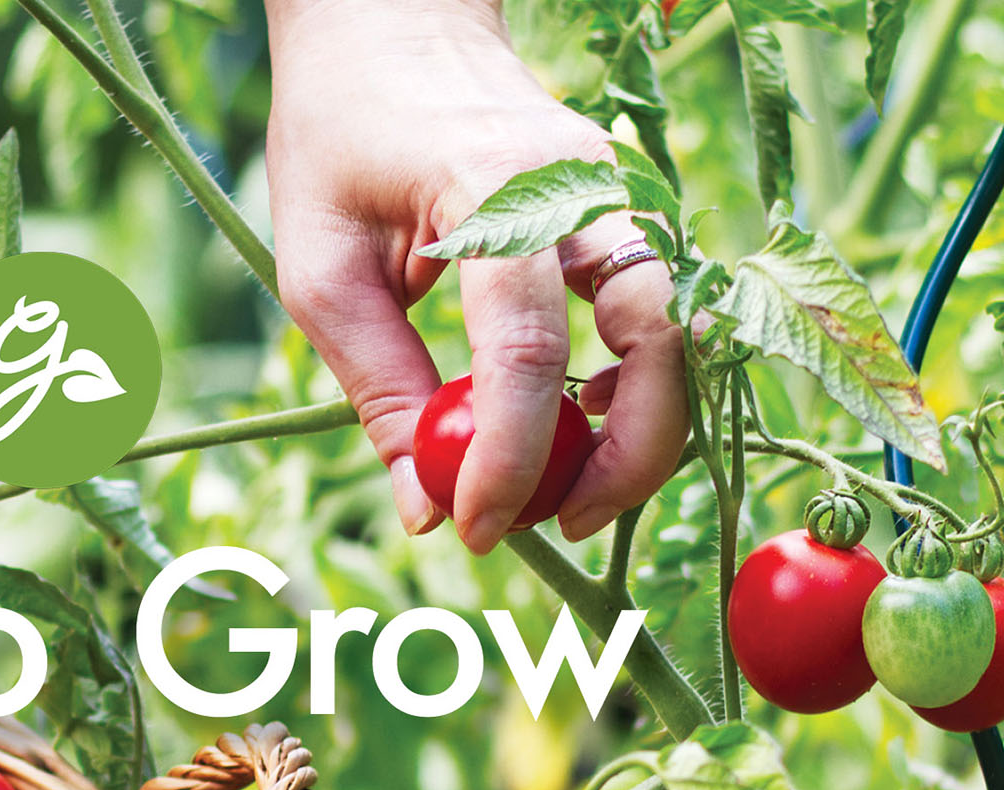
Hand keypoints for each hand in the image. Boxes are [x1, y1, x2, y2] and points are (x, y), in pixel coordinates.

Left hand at [264, 0, 687, 551]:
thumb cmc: (341, 140)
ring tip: (558, 494)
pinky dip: (632, 392)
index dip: (509, 459)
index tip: (472, 526)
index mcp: (493, 189)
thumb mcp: (320, 267)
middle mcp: (584, 187)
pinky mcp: (629, 216)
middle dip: (624, 459)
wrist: (394, 27)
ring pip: (683, 336)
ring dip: (638, 434)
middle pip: (658, 341)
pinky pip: (662, 320)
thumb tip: (423, 508)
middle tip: (553, 525)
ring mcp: (622, 195)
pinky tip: (574, 431)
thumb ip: (377, 386)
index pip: (528, 350)